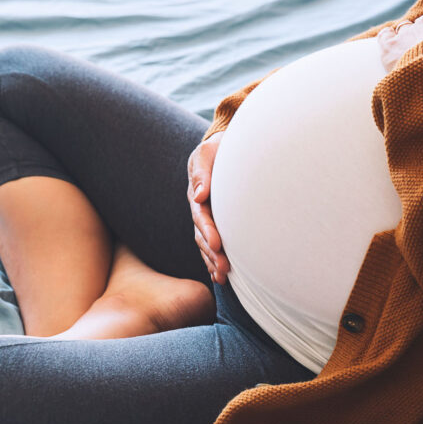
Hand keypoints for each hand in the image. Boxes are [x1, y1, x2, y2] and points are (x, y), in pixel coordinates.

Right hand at [187, 131, 230, 283]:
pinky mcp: (214, 223)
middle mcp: (199, 209)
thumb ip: (202, 173)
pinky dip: (214, 260)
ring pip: (206, 243)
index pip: (201, 216)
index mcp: (197, 194)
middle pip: (202, 235)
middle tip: (224, 268)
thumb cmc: (217, 149)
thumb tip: (200, 194)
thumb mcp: (208, 153)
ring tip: (223, 276)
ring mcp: (206, 217)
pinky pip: (211, 244)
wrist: (223, 147)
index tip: (219, 245)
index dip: (209, 231)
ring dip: (213, 261)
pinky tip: (220, 276)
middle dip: (212, 253)